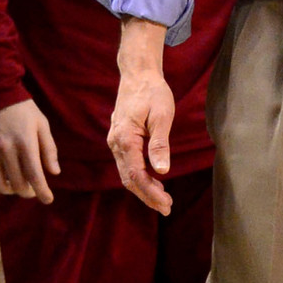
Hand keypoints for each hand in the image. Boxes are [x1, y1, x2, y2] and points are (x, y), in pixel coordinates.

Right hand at [0, 98, 59, 203]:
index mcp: (25, 142)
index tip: (48, 200)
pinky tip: (1, 181)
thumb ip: (49, 149)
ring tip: (17, 187)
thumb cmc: (22, 109)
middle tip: (33, 190)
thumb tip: (55, 172)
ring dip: (11, 191)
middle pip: (18, 183)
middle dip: (28, 192)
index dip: (42, 192)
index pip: (35, 175)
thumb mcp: (41, 124)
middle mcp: (6, 149)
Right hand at [109, 19, 175, 212]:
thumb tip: (162, 171)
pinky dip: (140, 177)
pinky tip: (155, 181)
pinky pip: (127, 164)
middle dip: (147, 196)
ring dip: (143, 188)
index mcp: (125, 139)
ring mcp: (115, 142)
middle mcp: (115, 143)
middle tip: (167, 208)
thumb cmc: (152, 92)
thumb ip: (160, 144)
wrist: (137, 74)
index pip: (137, 175)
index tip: (166, 204)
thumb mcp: (162, 115)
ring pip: (127, 173)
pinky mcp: (120, 140)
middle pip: (129, 179)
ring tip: (163, 200)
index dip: (151, 193)